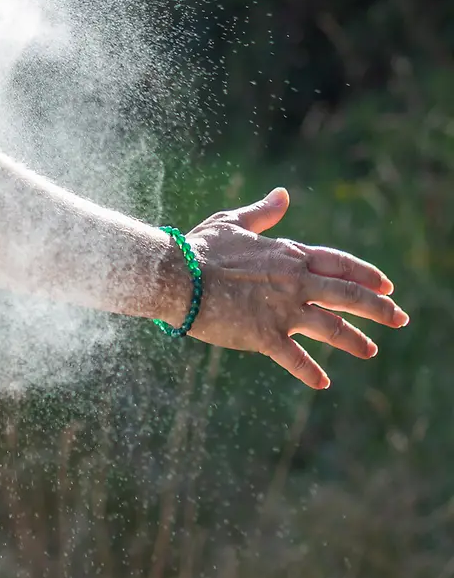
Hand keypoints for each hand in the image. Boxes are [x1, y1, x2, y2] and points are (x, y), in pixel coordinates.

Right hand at [183, 187, 408, 388]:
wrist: (176, 274)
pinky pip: (295, 358)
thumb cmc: (201, 248)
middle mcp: (295, 282)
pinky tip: (322, 382)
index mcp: (289, 255)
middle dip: (379, 309)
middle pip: (348, 296)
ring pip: (332, 328)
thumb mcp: (233, 223)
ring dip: (355, 341)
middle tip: (400, 319)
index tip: (387, 286)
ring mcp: (283, 310)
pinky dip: (310, 372)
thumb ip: (263, 212)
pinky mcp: (265, 335)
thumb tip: (284, 195)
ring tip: (371, 351)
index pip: (339, 264)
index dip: (366, 275)